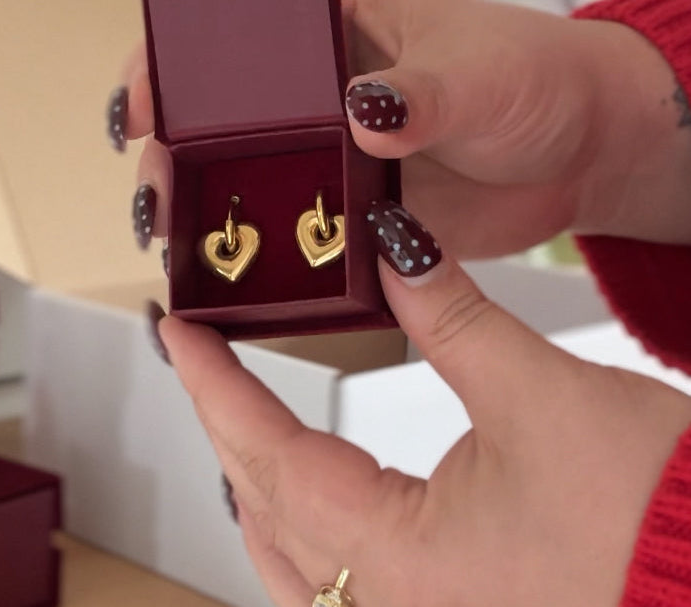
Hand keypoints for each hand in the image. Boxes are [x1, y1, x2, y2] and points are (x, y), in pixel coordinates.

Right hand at [115, 0, 689, 257]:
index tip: (142, 103)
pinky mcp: (354, 206)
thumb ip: (422, 93)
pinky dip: (267, 247)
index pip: (231, 30)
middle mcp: (321, 89)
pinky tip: (240, 270)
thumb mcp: (480, 74)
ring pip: (249, 176)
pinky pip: (296, 226)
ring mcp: (333, 151)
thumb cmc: (535, 79)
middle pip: (221, 114)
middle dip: (174, 150)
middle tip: (158, 190)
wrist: (577, 151)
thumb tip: (364, 112)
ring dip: (209, 206)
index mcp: (338, 25)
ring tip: (179, 239)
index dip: (172, 61)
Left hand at [157, 220, 690, 606]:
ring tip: (234, 416)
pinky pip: (335, 585)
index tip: (177, 328)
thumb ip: (450, 316)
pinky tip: (305, 496)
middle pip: (262, 511)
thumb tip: (395, 246)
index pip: (265, 453)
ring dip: (253, 483)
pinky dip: (301, 528)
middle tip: (202, 358)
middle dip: (223, 427)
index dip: (213, 383)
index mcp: (398, 563)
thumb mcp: (542, 396)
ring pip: (290, 561)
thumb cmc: (661, 523)